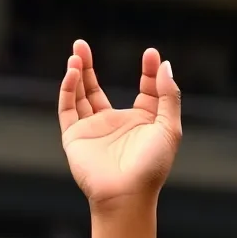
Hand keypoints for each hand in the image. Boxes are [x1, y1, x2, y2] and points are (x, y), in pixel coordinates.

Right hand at [58, 40, 180, 212]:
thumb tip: (165, 66)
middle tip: (82, 43)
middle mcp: (117, 125)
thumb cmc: (151, 166)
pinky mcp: (75, 137)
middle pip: (98, 89)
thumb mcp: (169, 129)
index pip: (146, 92)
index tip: (151, 54)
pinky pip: (68, 108)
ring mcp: (94, 130)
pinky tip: (73, 72)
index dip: (149, 73)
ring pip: (80, 95)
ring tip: (76, 51)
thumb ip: (168, 97)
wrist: (126, 194)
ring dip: (76, 73)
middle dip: (90, 66)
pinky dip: (68, 89)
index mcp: (144, 124)